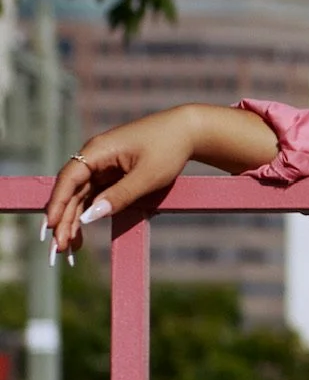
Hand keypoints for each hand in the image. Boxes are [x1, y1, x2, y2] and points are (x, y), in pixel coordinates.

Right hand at [44, 108, 202, 255]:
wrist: (188, 131)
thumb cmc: (168, 149)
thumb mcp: (147, 177)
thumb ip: (119, 196)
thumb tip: (89, 217)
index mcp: (98, 151)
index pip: (68, 179)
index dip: (57, 203)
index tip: (51, 226)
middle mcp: (94, 157)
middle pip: (71, 191)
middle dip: (63, 219)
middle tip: (58, 248)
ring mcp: (102, 165)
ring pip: (80, 196)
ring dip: (73, 220)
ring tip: (68, 248)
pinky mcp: (112, 173)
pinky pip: (93, 195)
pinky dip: (87, 213)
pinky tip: (80, 233)